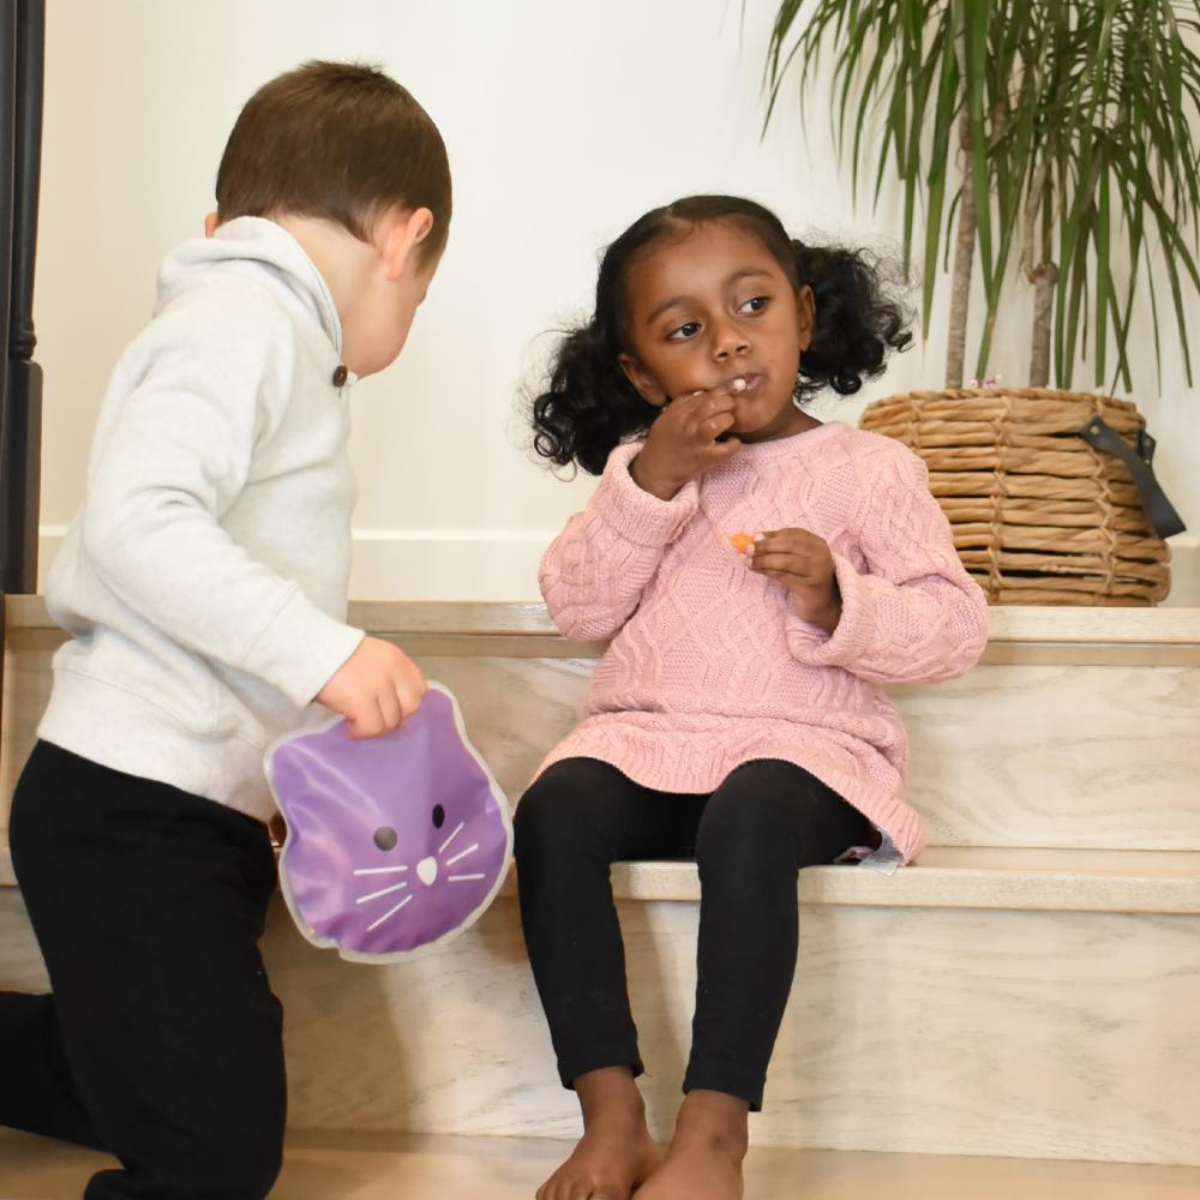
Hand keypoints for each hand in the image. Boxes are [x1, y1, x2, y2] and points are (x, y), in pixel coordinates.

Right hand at [316, 637, 427, 737]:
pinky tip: (349, 725)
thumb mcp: (373, 659)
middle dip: (394, 719)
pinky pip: (371, 728)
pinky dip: (360, 732)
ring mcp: (378, 685)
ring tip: (357, 721)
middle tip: (374, 720)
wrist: (309, 648)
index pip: (420, 689)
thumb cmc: (336, 657)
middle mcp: (392, 671)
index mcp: (397, 660)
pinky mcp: (360, 700)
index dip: (406, 705)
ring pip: (390, 722)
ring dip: (373, 728)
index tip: (391, 710)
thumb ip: (389, 679)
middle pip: (410, 708)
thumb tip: (398, 713)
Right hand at [630, 380, 744, 499]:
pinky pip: (726, 448)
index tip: (736, 386)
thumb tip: (701, 392)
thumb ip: (681, 404)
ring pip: (718, 422)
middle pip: (713, 404)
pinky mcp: (704, 458)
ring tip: (729, 423)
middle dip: (728, 402)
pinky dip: (734, 444)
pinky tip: (732, 441)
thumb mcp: (665, 419)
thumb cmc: (662, 444)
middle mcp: (687, 424)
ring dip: (729, 420)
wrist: (654, 471)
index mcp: (679, 412)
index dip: (723, 389)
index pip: (705, 394)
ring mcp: (696, 441)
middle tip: (731, 408)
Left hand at [747, 528, 842, 632]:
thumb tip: (753, 538)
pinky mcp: (810, 586)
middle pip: (789, 545)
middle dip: (765, 546)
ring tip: (748, 562)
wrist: (820, 603)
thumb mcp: (794, 558)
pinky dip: (767, 572)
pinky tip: (757, 570)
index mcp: (816, 543)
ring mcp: (818, 571)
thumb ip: (777, 547)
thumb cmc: (802, 577)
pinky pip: (784, 577)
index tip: (754, 536)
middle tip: (747, 549)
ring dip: (763, 560)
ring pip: (786, 561)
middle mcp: (820, 554)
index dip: (771, 535)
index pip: (792, 534)